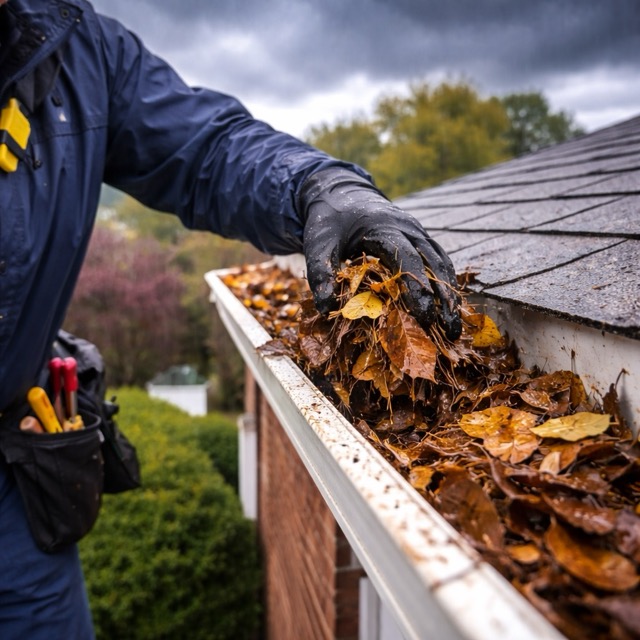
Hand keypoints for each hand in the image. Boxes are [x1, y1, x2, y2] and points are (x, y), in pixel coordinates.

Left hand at [297, 168, 461, 339]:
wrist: (339, 192)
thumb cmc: (329, 221)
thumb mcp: (318, 244)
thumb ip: (321, 273)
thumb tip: (327, 309)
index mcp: (383, 227)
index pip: (406, 258)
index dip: (416, 287)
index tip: (423, 316)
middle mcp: (407, 228)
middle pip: (432, 264)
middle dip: (442, 299)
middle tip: (449, 331)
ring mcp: (417, 231)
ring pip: (440, 263)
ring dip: (449, 295)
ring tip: (453, 328)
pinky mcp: (419, 238)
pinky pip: (439, 260)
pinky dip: (446, 283)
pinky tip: (448, 309)